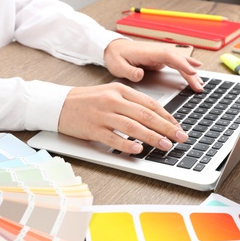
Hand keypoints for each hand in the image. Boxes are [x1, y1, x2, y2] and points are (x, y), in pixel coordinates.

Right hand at [58, 83, 188, 153]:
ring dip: (152, 137)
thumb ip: (130, 102)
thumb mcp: (110, 93)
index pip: (149, 103)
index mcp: (120, 90)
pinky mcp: (92, 129)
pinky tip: (138, 150)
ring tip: (165, 145)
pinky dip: (127, 145)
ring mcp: (102, 115)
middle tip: (180, 137)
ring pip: (132, 126)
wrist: (59, 104)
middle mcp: (113, 100)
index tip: (178, 126)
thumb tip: (154, 117)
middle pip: (145, 115)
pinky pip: (113, 138)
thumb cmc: (87, 100)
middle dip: (166, 127)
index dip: (167, 116)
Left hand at [104, 39, 203, 91]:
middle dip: (190, 72)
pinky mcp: (159, 60)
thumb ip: (129, 71)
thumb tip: (140, 74)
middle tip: (199, 86)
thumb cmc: (115, 56)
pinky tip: (194, 74)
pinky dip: (186, 69)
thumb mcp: (118, 65)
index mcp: (148, 52)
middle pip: (178, 60)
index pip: (169, 57)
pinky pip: (175, 64)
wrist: (112, 48)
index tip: (192, 72)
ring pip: (179, 62)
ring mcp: (159, 56)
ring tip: (200, 84)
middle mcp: (156, 52)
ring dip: (190, 72)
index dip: (182, 64)